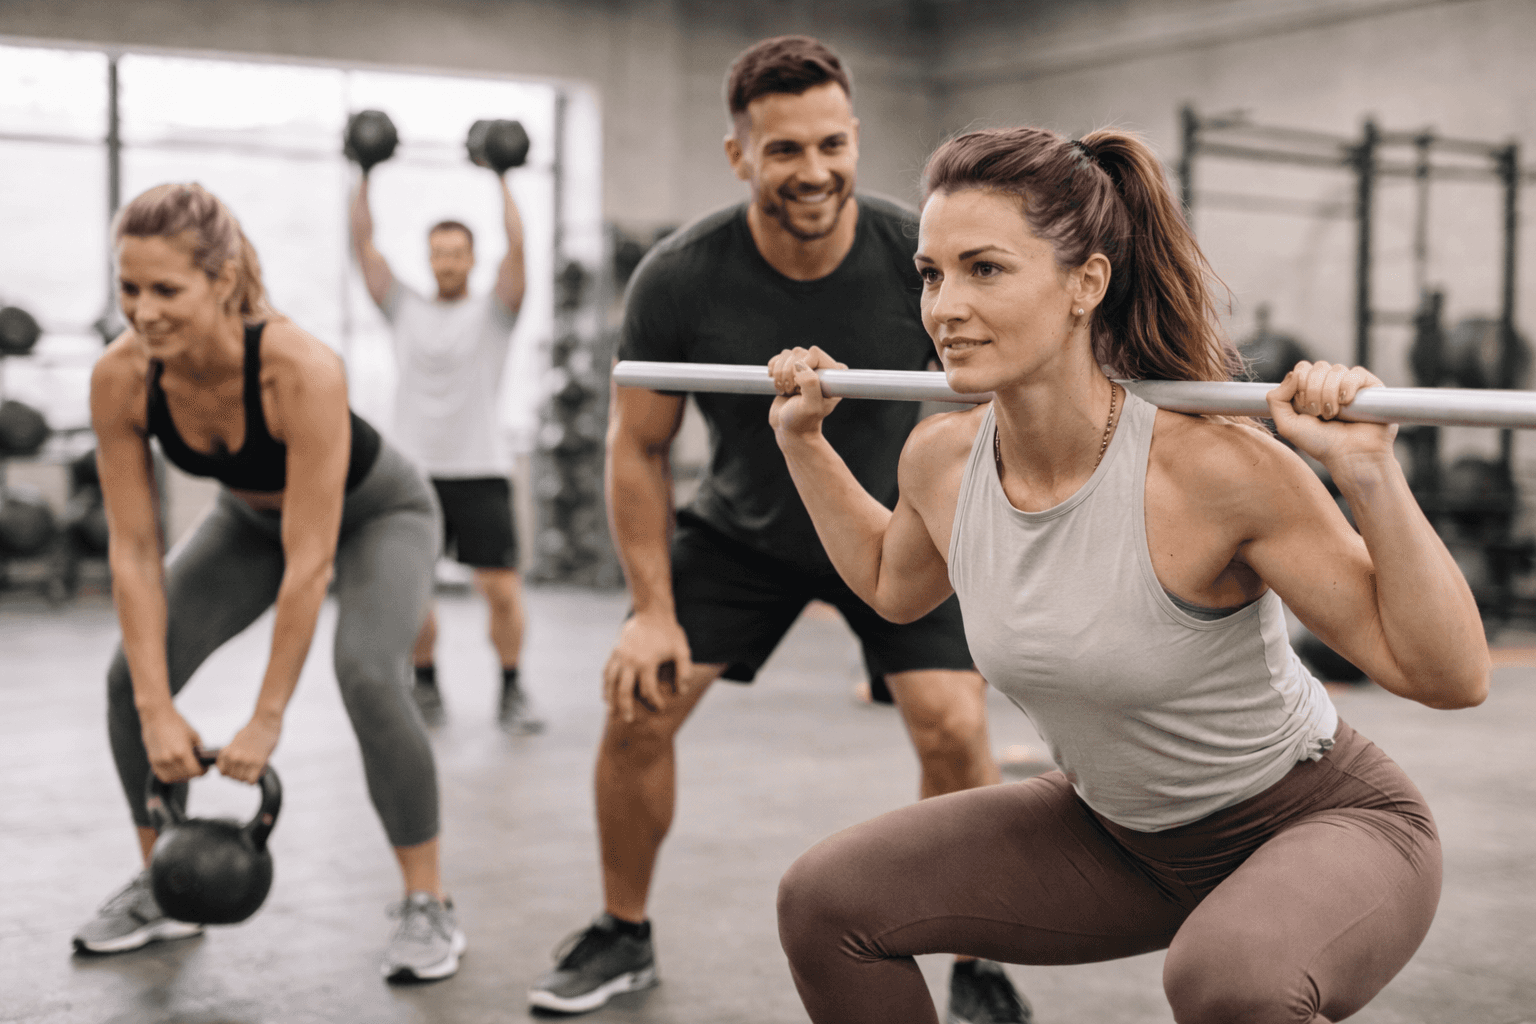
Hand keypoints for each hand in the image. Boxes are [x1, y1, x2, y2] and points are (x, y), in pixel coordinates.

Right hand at [141, 706, 205, 783]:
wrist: (157, 716)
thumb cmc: (177, 723)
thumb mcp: (194, 735)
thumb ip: (200, 749)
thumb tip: (203, 760)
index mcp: (182, 752)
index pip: (196, 771)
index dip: (203, 771)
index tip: (205, 768)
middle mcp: (170, 759)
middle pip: (186, 776)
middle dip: (194, 773)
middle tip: (198, 768)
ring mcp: (160, 761)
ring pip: (174, 779)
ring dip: (183, 776)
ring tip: (187, 770)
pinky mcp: (152, 761)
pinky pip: (163, 776)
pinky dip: (171, 776)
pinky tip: (176, 770)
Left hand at [217, 714, 281, 783]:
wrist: (266, 720)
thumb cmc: (253, 729)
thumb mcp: (236, 740)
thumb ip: (232, 752)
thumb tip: (233, 765)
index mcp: (227, 752)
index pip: (223, 772)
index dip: (231, 772)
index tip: (238, 769)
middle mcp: (234, 757)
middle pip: (233, 777)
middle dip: (241, 775)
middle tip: (249, 769)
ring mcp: (246, 760)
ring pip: (242, 780)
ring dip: (249, 777)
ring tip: (255, 769)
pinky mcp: (258, 762)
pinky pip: (251, 781)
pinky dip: (255, 779)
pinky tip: (259, 771)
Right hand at [602, 611, 693, 723]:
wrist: (652, 611)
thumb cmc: (669, 632)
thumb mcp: (682, 650)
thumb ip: (684, 672)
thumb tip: (682, 692)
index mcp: (647, 662)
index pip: (648, 690)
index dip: (655, 702)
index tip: (661, 708)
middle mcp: (630, 661)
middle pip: (624, 691)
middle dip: (626, 707)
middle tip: (629, 720)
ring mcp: (620, 656)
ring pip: (611, 682)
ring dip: (611, 699)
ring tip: (614, 713)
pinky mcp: (614, 651)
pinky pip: (607, 672)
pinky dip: (606, 685)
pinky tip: (607, 695)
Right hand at [768, 346, 845, 441]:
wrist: (790, 429)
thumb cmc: (803, 421)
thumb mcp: (811, 406)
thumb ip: (810, 384)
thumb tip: (799, 364)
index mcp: (834, 373)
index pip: (814, 353)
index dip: (802, 367)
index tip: (799, 388)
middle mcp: (822, 367)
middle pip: (798, 352)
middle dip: (789, 373)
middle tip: (792, 392)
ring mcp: (806, 367)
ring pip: (787, 355)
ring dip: (780, 374)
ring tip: (786, 391)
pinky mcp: (791, 370)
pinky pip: (779, 358)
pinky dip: (773, 370)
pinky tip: (778, 384)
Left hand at [1267, 361, 1396, 465]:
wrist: (1350, 456)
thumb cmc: (1320, 444)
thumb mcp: (1287, 425)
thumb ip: (1276, 400)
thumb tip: (1293, 374)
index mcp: (1310, 390)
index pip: (1302, 369)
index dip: (1300, 385)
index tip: (1305, 409)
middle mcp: (1330, 384)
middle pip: (1317, 367)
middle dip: (1313, 392)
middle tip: (1318, 414)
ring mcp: (1350, 385)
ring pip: (1336, 369)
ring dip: (1329, 394)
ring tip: (1333, 414)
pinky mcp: (1371, 387)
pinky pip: (1356, 373)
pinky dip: (1348, 387)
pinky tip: (1347, 403)